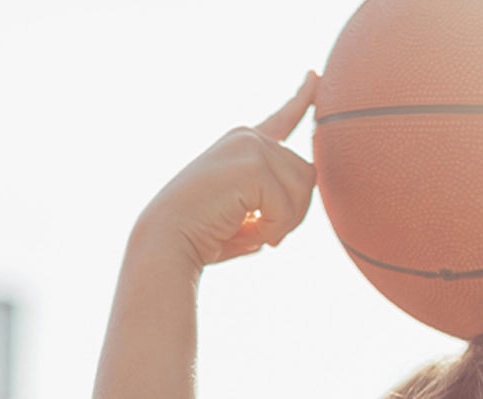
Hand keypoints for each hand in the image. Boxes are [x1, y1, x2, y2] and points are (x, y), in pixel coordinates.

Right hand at [140, 72, 319, 273]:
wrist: (166, 239)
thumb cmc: (202, 236)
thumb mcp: (244, 215)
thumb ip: (273, 201)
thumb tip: (304, 188)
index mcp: (242, 145)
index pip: (281, 120)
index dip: (302, 99)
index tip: (315, 76)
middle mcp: (248, 138)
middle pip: (307, 175)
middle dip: (292, 213)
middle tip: (263, 233)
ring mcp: (251, 146)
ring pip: (304, 190)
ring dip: (284, 223)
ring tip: (251, 232)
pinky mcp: (253, 164)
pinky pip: (288, 207)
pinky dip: (273, 229)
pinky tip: (245, 231)